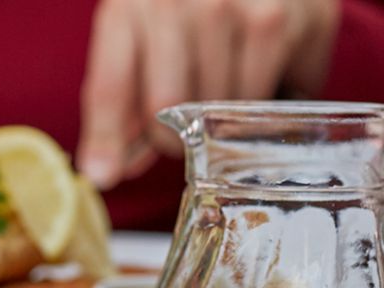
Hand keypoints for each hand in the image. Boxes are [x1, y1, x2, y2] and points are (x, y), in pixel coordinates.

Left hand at [76, 0, 340, 188]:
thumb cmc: (187, 3)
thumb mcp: (140, 32)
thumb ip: (122, 98)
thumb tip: (109, 169)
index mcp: (128, 5)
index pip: (111, 85)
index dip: (105, 138)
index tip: (103, 175)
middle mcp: (176, 2)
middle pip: (166, 105)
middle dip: (170, 136)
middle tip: (184, 132)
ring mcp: (232, 8)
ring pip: (217, 109)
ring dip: (218, 121)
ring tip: (224, 93)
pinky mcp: (280, 19)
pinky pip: (263, 100)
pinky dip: (260, 105)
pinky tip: (260, 77)